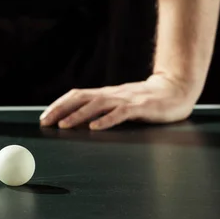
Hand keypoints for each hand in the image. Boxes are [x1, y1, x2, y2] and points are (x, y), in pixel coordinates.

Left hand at [39, 74, 198, 129]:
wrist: (176, 90)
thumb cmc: (145, 101)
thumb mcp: (119, 103)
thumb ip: (101, 109)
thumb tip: (76, 121)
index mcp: (105, 94)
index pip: (76, 96)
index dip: (58, 105)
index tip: (43, 118)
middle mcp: (112, 94)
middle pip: (81, 98)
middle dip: (60, 110)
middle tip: (45, 122)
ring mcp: (126, 100)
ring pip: (97, 105)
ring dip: (78, 116)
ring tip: (64, 126)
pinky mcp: (141, 108)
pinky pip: (120, 113)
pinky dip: (106, 120)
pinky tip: (95, 128)